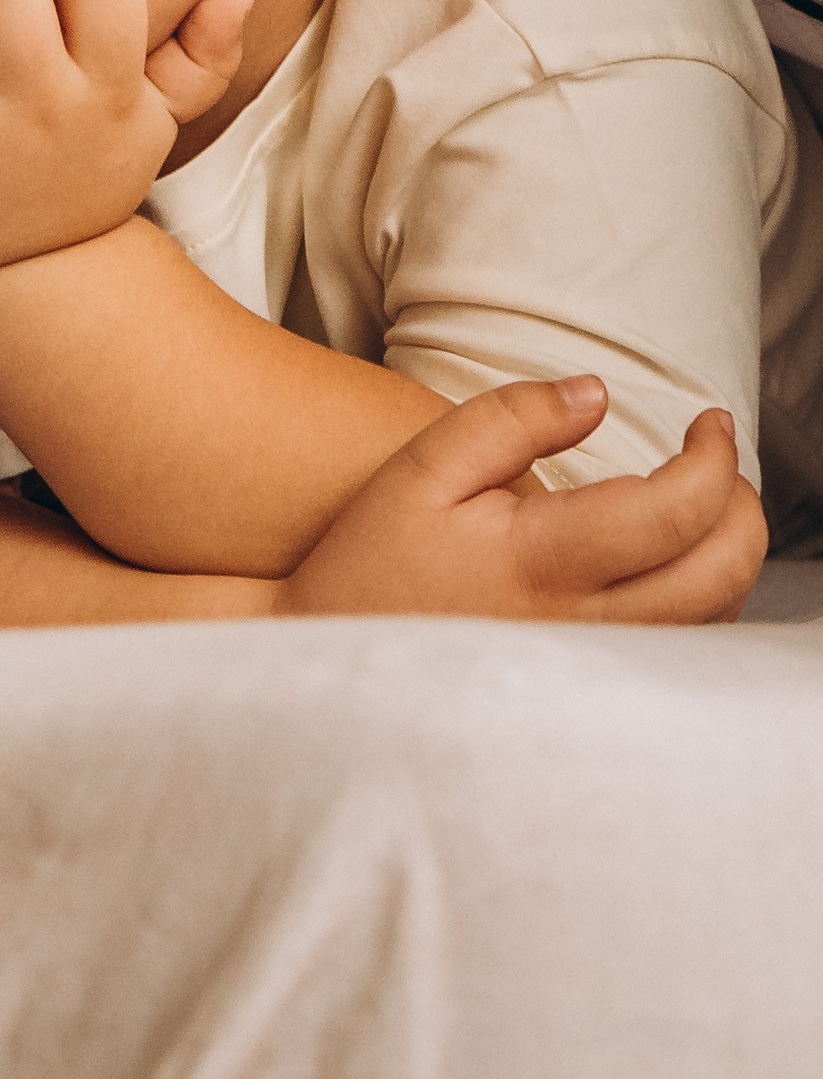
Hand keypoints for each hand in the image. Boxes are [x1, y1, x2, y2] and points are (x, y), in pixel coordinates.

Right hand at [279, 378, 765, 620]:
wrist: (335, 656)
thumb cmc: (374, 558)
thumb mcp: (422, 469)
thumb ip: (511, 419)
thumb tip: (596, 393)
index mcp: (539, 561)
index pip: (675, 511)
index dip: (713, 457)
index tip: (707, 422)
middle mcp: (580, 623)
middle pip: (720, 573)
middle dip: (743, 505)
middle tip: (718, 460)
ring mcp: (591, 664)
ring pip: (714, 617)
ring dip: (730, 550)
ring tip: (702, 500)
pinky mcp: (590, 684)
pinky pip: (683, 644)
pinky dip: (705, 593)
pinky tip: (672, 557)